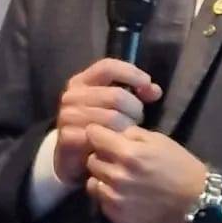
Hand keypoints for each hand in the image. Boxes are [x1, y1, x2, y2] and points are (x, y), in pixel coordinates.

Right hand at [53, 58, 162, 185]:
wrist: (74, 155)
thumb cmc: (100, 125)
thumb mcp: (117, 104)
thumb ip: (137, 92)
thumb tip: (154, 90)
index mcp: (82, 81)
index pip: (108, 67)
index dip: (131, 73)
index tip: (147, 84)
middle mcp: (72, 95)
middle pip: (116, 95)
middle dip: (134, 109)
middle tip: (137, 120)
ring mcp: (68, 116)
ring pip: (112, 117)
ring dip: (127, 127)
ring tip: (129, 133)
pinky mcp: (67, 136)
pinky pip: (101, 136)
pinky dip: (114, 141)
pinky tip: (117, 144)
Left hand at [84, 124, 208, 222]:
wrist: (197, 203)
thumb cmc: (181, 167)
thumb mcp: (160, 141)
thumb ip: (133, 134)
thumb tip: (114, 133)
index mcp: (128, 153)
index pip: (93, 135)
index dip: (97, 133)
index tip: (102, 136)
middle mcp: (117, 175)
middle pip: (91, 159)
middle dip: (101, 156)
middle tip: (116, 159)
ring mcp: (115, 198)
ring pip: (92, 181)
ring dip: (102, 177)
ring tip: (119, 178)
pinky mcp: (116, 216)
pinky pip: (100, 200)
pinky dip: (108, 195)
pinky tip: (124, 193)